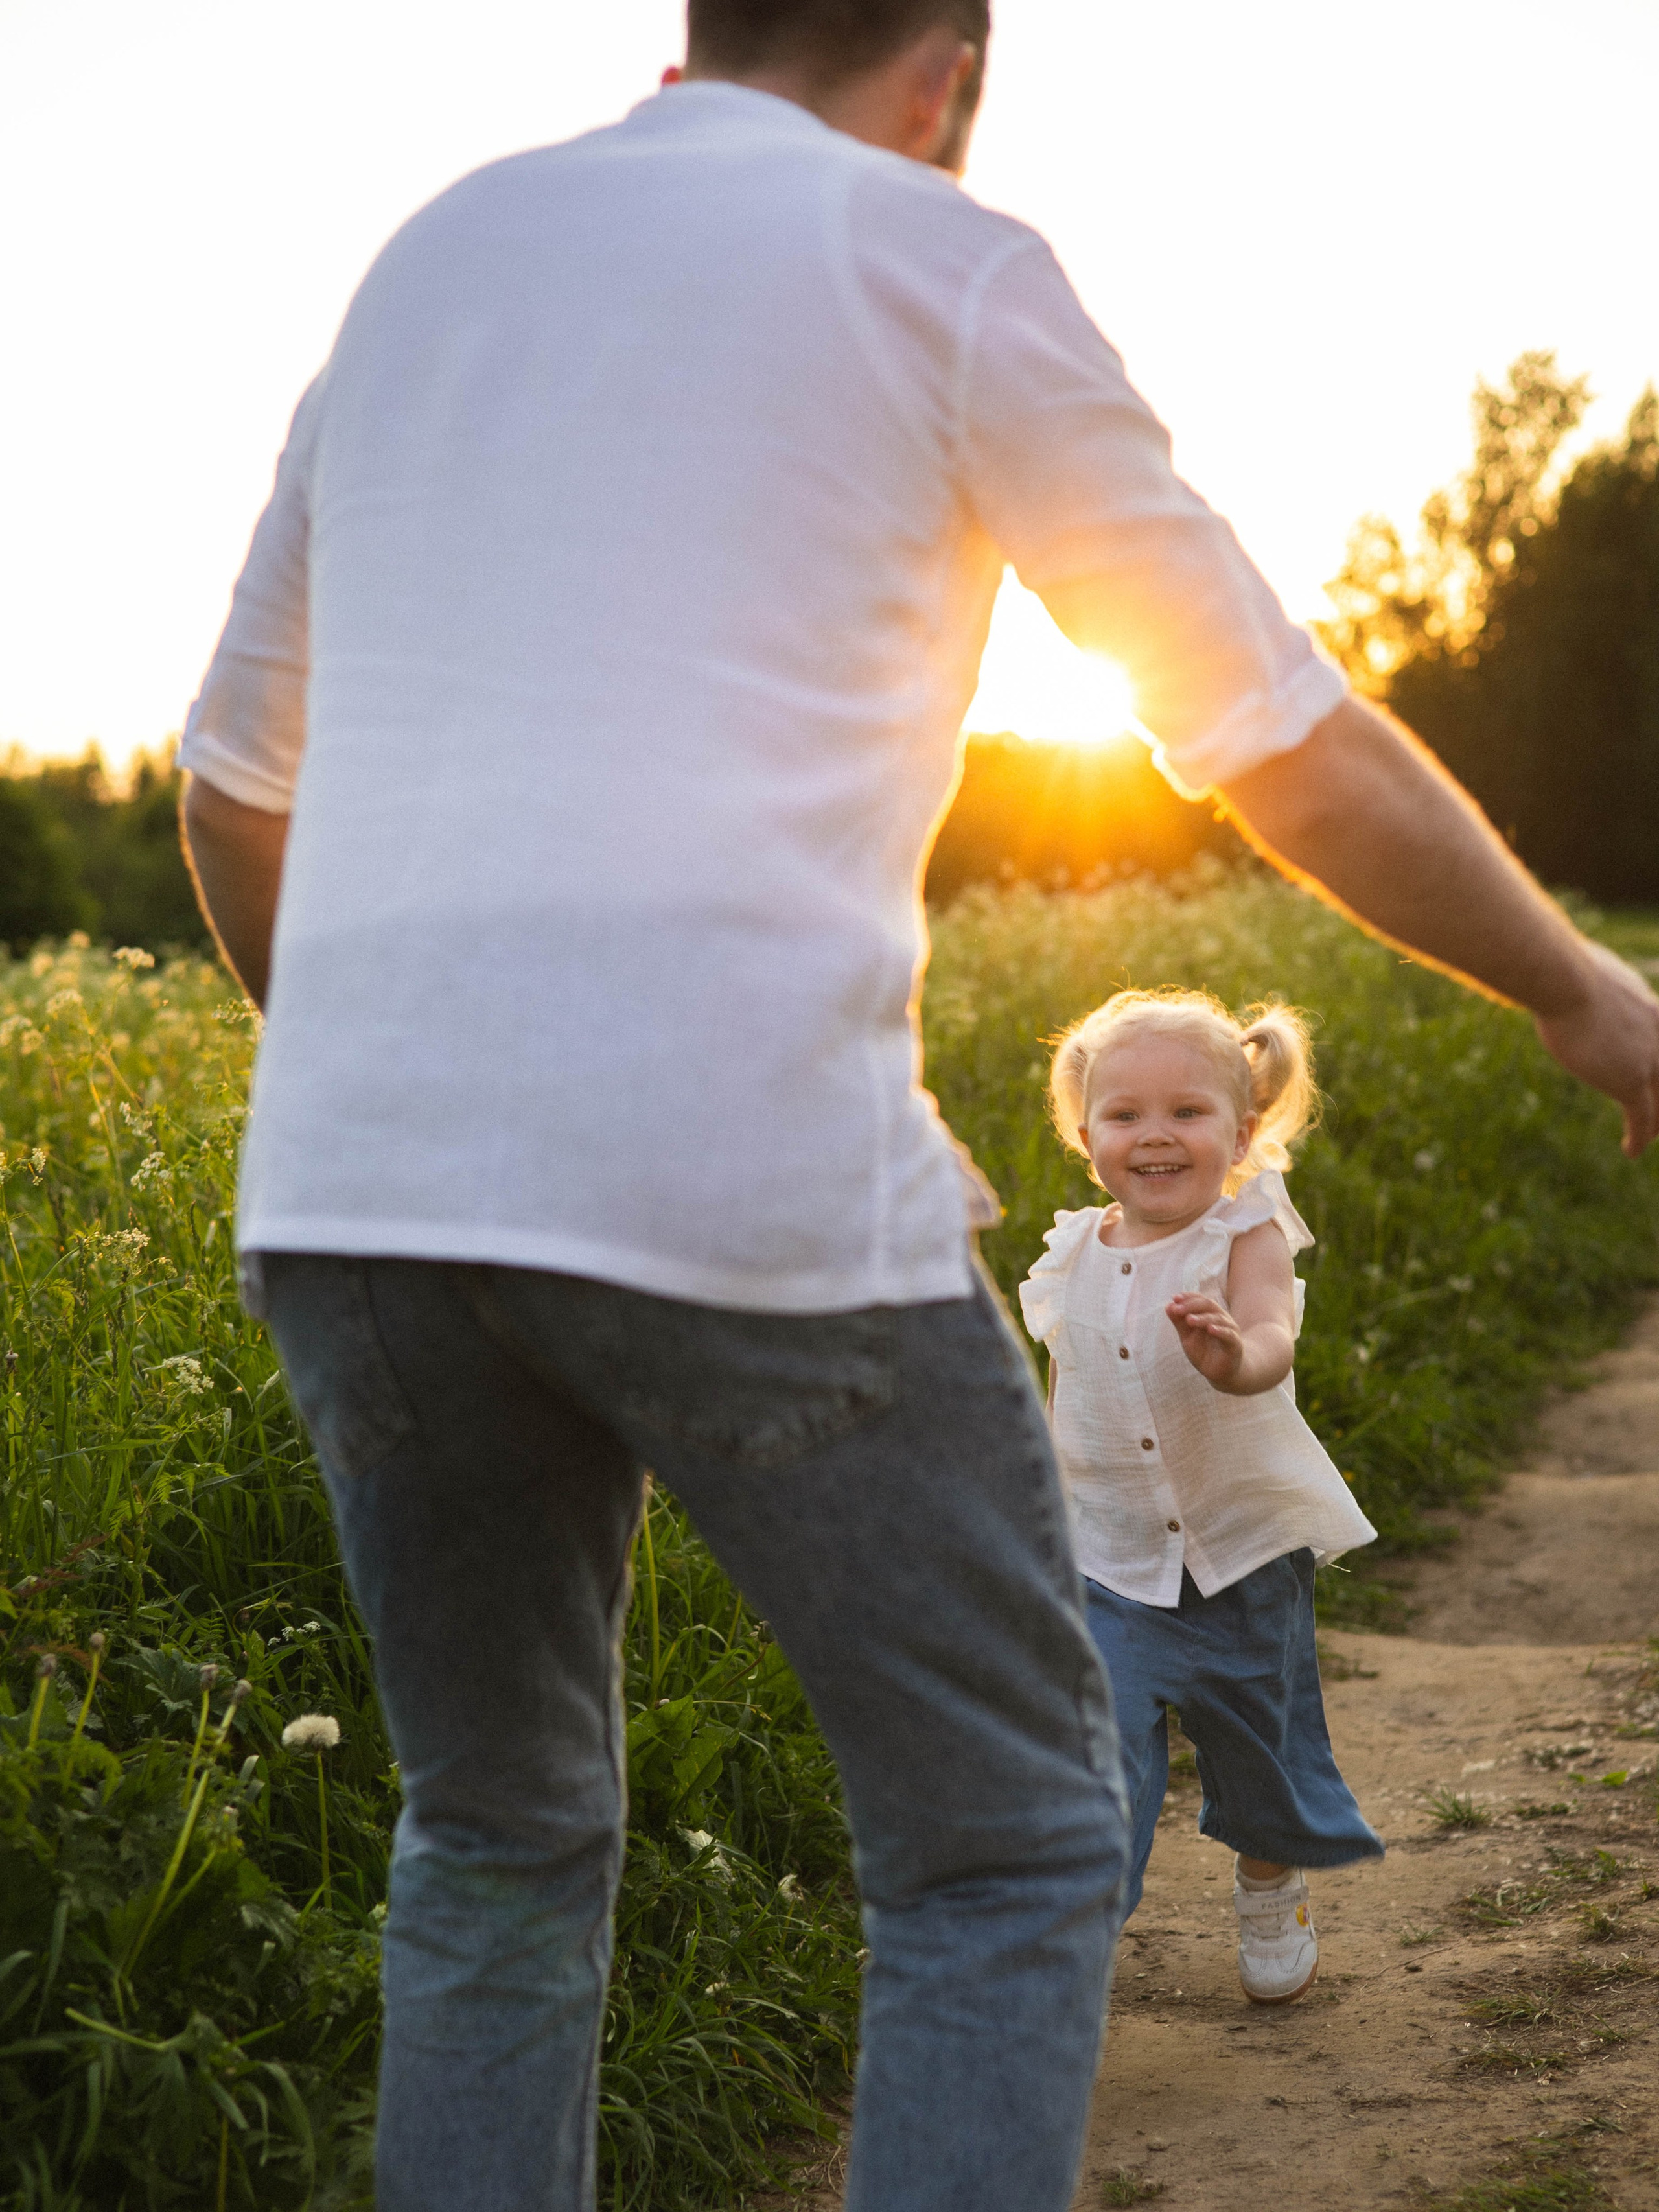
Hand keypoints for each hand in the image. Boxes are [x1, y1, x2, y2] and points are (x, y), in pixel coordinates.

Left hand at [1166, 1292, 1242, 1388]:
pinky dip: (1220, 1331)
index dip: (1188, 1297)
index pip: (1200, 1300)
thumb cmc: (1204, 1351)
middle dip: (1191, 1305)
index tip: (1175, 1298)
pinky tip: (1210, 1329)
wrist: (1221, 1372)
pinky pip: (1228, 1335)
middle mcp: (1221, 1318)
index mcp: (1210, 1314)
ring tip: (1189, 1319)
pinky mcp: (1235, 1344)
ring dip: (1202, 1318)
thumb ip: (1179, 1322)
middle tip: (1177, 1309)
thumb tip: (1168, 1305)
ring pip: (1218, 1318)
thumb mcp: (1187, 1337)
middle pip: (1209, 1305)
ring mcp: (1230, 1330)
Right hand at [1534, 940, 1658, 1158]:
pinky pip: (1644, 1118)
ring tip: (1649, 1134)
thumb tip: (1550, 964)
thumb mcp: (1579, 966)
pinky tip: (1632, 1151)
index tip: (1645, 1067)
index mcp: (1648, 1006)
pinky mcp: (1631, 1082)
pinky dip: (1640, 1137)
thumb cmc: (1562, 967)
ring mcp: (1650, 1058)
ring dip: (1657, 1119)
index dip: (1653, 1057)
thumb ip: (1579, 976)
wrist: (1566, 982)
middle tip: (1654, 1107)